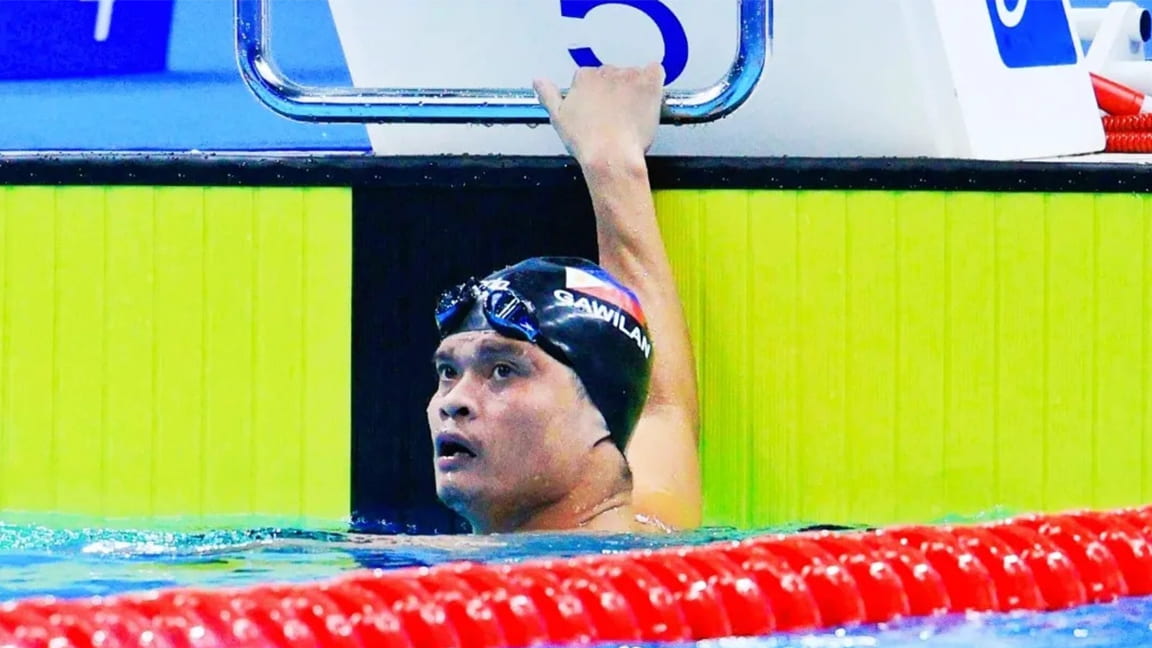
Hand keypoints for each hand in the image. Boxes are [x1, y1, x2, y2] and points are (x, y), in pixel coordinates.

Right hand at [533, 63, 664, 165]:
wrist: (611, 156)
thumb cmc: (587, 142)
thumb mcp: (558, 118)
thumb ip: (548, 95)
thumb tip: (538, 81)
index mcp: (583, 78)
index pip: (591, 78)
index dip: (597, 95)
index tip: (600, 110)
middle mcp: (606, 72)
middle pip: (613, 76)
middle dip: (616, 91)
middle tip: (617, 115)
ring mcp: (629, 76)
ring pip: (633, 75)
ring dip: (634, 89)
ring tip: (632, 113)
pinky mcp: (649, 82)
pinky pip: (655, 70)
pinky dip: (654, 80)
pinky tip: (649, 97)